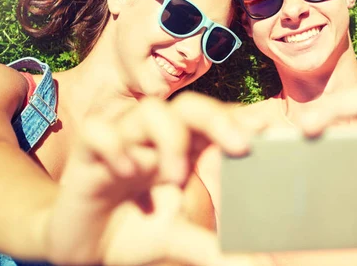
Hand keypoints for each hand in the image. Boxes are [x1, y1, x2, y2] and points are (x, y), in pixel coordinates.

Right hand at [44, 92, 264, 265]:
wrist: (82, 247)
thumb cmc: (134, 232)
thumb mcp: (178, 240)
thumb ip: (213, 248)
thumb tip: (258, 265)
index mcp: (183, 151)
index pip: (216, 121)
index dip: (243, 118)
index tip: (274, 127)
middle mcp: (156, 140)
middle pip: (189, 106)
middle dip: (217, 118)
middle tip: (240, 145)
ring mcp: (123, 142)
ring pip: (149, 110)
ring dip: (169, 137)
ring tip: (174, 176)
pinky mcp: (87, 155)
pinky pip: (98, 131)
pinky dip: (113, 144)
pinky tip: (124, 169)